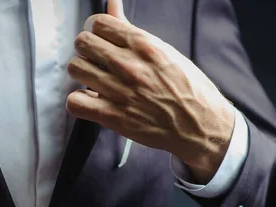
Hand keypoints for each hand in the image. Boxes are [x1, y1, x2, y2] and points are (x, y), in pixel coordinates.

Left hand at [66, 0, 235, 182]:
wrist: (200, 126)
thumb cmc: (187, 88)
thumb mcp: (165, 51)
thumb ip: (131, 30)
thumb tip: (112, 4)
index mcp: (144, 45)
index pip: (99, 23)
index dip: (96, 30)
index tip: (100, 39)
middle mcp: (130, 66)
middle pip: (83, 43)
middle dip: (86, 49)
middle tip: (95, 59)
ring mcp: (120, 92)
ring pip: (76, 68)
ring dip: (82, 72)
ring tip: (93, 79)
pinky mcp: (113, 117)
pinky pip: (75, 102)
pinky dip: (79, 102)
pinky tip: (91, 101)